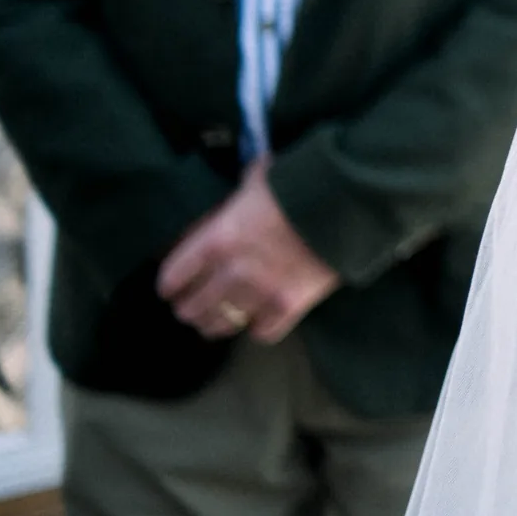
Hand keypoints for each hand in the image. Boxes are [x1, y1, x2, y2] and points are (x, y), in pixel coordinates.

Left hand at [156, 160, 339, 341]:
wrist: (347, 200)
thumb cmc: (296, 184)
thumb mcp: (253, 181)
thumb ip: (229, 204)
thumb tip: (214, 217)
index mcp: (216, 240)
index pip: (172, 277)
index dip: (169, 283)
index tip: (171, 287)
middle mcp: (231, 274)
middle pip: (191, 309)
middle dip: (189, 306)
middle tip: (193, 303)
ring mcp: (261, 294)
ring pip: (220, 326)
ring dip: (215, 322)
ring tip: (218, 318)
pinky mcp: (290, 307)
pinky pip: (261, 333)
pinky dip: (257, 327)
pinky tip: (258, 318)